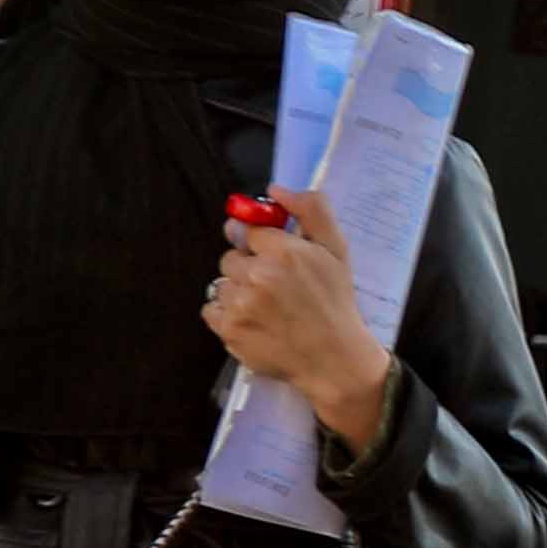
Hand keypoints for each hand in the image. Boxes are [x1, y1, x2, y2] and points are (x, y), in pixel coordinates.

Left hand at [207, 189, 393, 460]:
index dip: (257, 243)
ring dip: (237, 291)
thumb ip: (311, 210)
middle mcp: (257, 276)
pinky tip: (251, 321)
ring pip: (220, 283)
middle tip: (271, 286)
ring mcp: (240, 305)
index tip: (268, 254)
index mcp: (283, 251)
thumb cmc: (336, 302)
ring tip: (263, 307)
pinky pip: (211, 309)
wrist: (334, 359)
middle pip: (230, 258)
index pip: (246, 231)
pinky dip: (225, 314)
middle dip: (247, 267)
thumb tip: (274, 189)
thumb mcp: (336, 249)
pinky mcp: (229, 331)